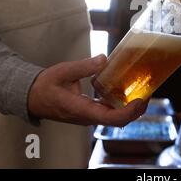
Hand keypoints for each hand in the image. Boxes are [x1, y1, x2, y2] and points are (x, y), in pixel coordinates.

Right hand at [27, 54, 147, 126]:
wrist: (31, 97)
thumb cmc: (45, 86)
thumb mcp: (63, 71)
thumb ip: (83, 66)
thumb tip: (104, 59)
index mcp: (80, 109)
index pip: (109, 118)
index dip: (128, 112)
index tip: (140, 101)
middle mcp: (87, 117)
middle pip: (117, 121)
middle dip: (135, 110)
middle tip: (148, 93)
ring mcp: (89, 116)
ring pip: (115, 118)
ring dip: (131, 109)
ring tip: (143, 92)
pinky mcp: (90, 112)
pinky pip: (109, 113)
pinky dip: (122, 105)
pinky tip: (128, 92)